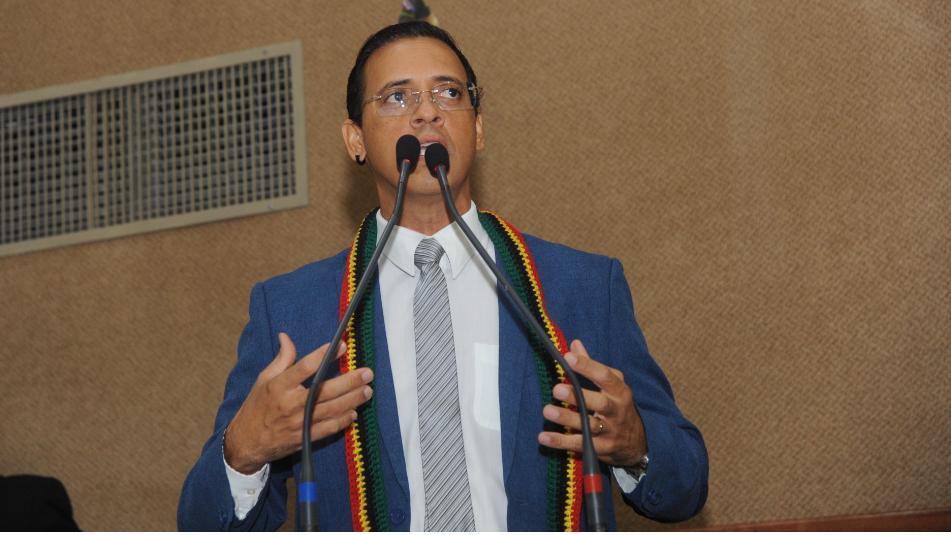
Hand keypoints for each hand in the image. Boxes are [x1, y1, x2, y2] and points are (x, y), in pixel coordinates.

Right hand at [224, 333, 373, 473]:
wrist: (246, 442)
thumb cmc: (257, 406)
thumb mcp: (264, 379)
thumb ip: (281, 359)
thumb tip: (286, 336)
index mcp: (279, 386)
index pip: (305, 367)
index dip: (324, 355)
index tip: (342, 346)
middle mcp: (291, 404)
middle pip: (325, 390)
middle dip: (350, 381)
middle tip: (368, 373)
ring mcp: (299, 423)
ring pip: (332, 410)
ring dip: (353, 400)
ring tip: (368, 390)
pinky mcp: (304, 438)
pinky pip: (329, 428)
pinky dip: (343, 420)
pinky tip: (354, 412)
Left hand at [538, 339, 646, 466]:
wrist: (636, 442)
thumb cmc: (617, 406)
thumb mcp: (612, 386)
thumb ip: (592, 367)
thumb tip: (574, 345)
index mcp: (619, 391)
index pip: (605, 376)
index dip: (587, 366)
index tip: (568, 357)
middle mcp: (616, 410)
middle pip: (599, 403)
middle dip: (578, 396)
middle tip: (557, 389)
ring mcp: (610, 431)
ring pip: (588, 426)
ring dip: (567, 419)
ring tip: (547, 411)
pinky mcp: (601, 449)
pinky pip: (580, 445)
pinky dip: (561, 442)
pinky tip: (543, 437)